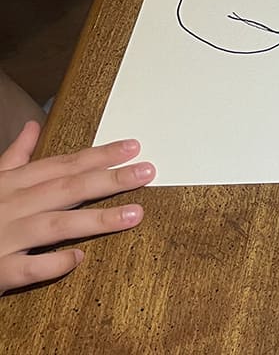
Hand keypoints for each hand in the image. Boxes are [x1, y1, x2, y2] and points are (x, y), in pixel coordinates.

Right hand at [0, 121, 154, 293]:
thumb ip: (15, 157)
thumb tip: (35, 127)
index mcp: (12, 184)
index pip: (62, 164)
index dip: (99, 155)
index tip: (133, 146)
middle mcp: (12, 206)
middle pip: (67, 189)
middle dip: (109, 179)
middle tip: (147, 171)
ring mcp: (5, 238)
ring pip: (56, 225)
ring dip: (98, 219)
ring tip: (135, 213)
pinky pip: (29, 267)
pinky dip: (53, 263)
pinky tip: (78, 258)